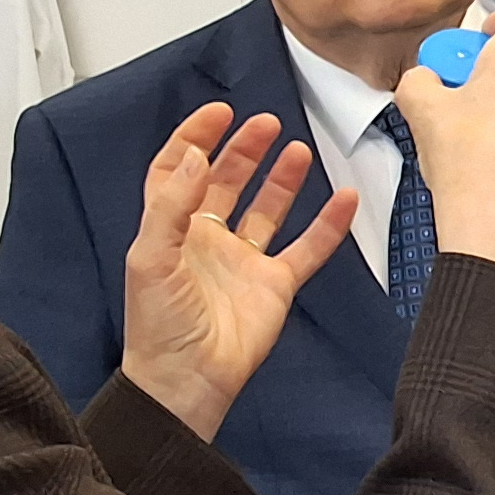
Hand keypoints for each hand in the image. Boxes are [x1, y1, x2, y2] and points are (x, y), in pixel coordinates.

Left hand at [118, 103, 357, 440]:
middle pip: (227, 182)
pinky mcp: (275, 285)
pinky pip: (307, 248)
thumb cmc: (159, 327)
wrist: (188, 380)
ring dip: (282, 179)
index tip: (217, 113)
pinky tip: (344, 200)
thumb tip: (192, 157)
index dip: (194, 139)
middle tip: (264, 125)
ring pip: (268, 209)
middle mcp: (207, 241)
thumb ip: (170, 204)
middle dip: (244, 150)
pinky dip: (328, 224)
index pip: (177, 171)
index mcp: (171, 230)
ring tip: (297, 150)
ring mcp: (244, 262)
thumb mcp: (150, 257)